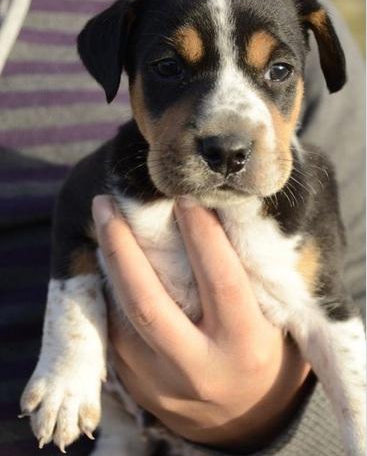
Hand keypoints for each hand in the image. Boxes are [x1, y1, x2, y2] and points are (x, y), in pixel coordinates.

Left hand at [92, 195, 310, 449]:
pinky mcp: (137, 386)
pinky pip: (117, 331)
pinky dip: (112, 290)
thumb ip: (246, 278)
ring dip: (110, 263)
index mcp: (245, 345)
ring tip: (103, 220)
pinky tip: (112, 258)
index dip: (202, 235)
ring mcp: (162, 381)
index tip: (183, 195)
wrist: (242, 419)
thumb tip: (215, 214)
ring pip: (124, 317)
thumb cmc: (264, 353)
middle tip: (107, 203)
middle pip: (149, 302)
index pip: (222, 281)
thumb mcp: (271, 319)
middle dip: (123, 247)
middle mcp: (200, 367)